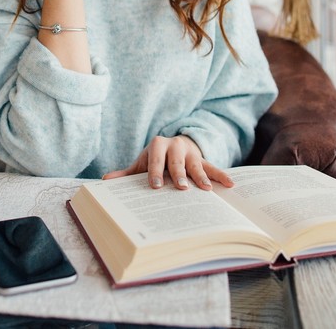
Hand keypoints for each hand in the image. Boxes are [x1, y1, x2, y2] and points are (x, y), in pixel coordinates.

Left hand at [103, 135, 233, 189]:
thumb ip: (126, 173)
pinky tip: (230, 185)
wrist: (175, 145)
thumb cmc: (156, 159)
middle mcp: (175, 146)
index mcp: (157, 146)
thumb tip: (105, 180)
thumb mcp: (142, 163)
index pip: (155, 160)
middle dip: (179, 174)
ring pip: (196, 164)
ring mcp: (190, 153)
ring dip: (201, 176)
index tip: (155, 186)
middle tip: (181, 187)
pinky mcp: (204, 159)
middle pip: (176, 162)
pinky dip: (221, 175)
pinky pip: (213, 167)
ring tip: (206, 189)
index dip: (155, 172)